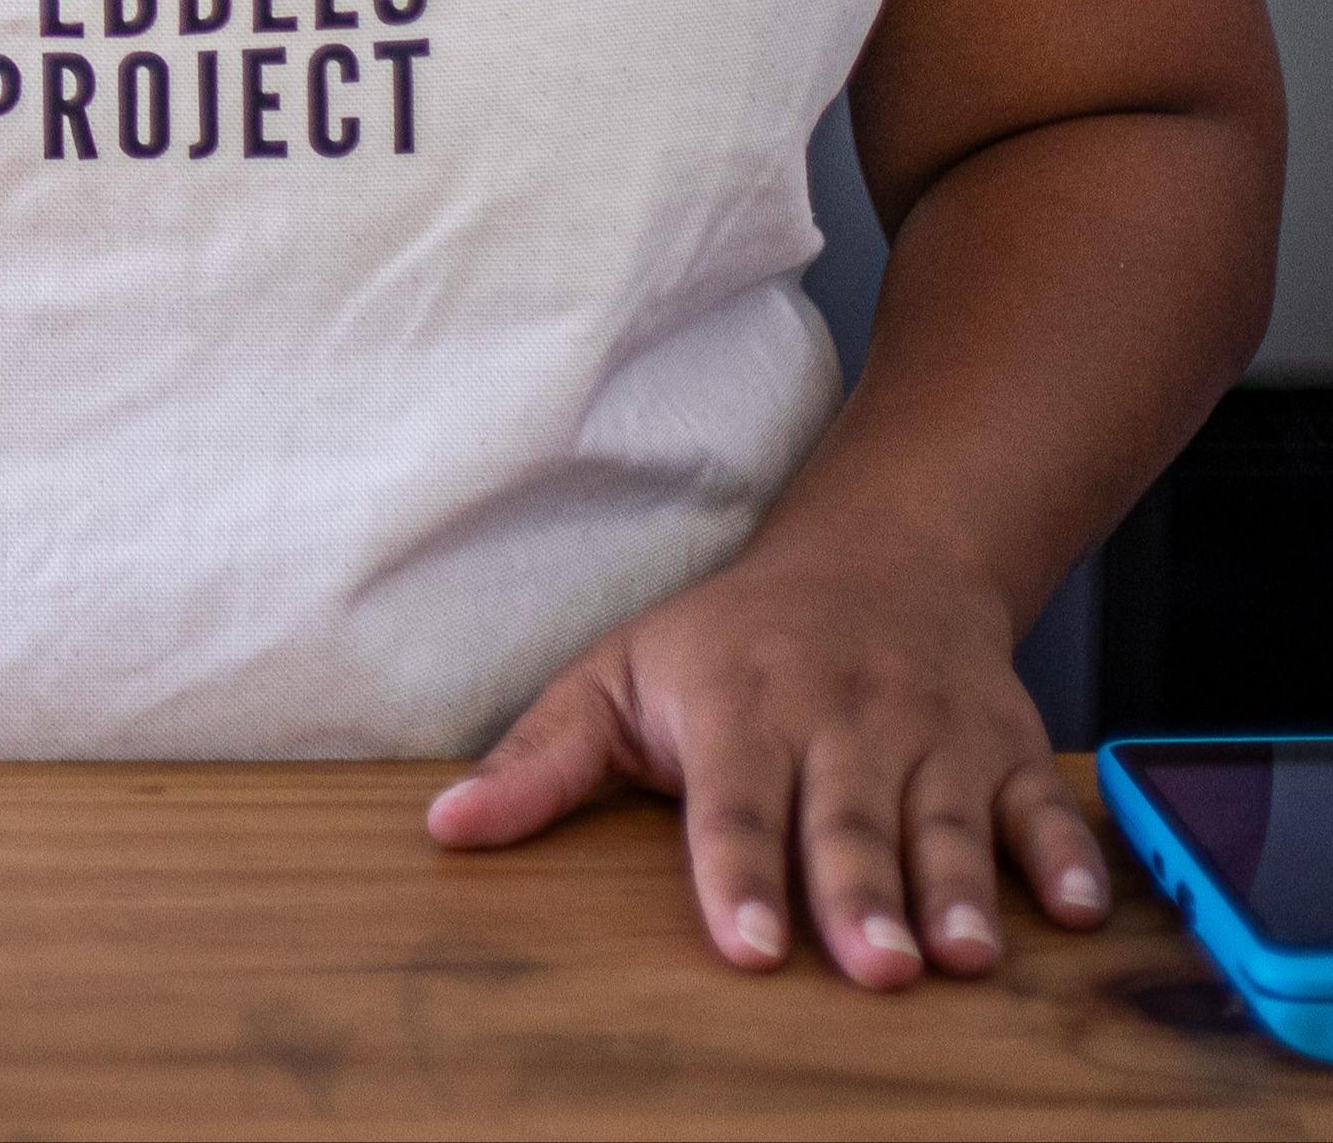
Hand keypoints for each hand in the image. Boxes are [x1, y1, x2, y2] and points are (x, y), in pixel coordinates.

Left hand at [423, 532, 1112, 984]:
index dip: (735, 876)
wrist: (876, 555)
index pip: (732, 805)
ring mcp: (929, 732)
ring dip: (957, 891)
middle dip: (860, 895)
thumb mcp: (617, 676)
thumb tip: (446, 828)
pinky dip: (1067, 852)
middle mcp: (837, 718)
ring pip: (946, 820)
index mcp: (738, 708)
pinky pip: (1043, 803)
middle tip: (876, 969)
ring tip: (962, 959)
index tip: (745, 948)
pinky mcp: (1005, 745)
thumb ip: (538, 760)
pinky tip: (1078, 907)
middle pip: (847, 821)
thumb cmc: (727, 641)